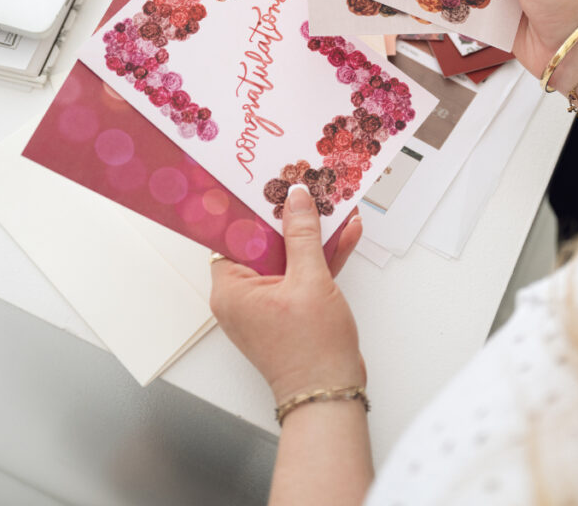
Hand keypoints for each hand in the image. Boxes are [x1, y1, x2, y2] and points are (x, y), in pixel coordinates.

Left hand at [210, 184, 364, 406]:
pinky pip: (301, 273)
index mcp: (232, 289)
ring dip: (311, 235)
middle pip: (264, 241)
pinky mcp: (289, 308)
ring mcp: (267, 302)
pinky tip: (344, 234)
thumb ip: (303, 235)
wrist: (331, 394)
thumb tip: (296, 199)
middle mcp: (244, 295)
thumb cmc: (312, 351)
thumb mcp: (310, 282)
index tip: (267, 183)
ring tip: (331, 204)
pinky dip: (320, 257)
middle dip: (288, 216)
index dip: (252, 208)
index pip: (234, 235)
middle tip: (303, 186)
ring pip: (287, 255)